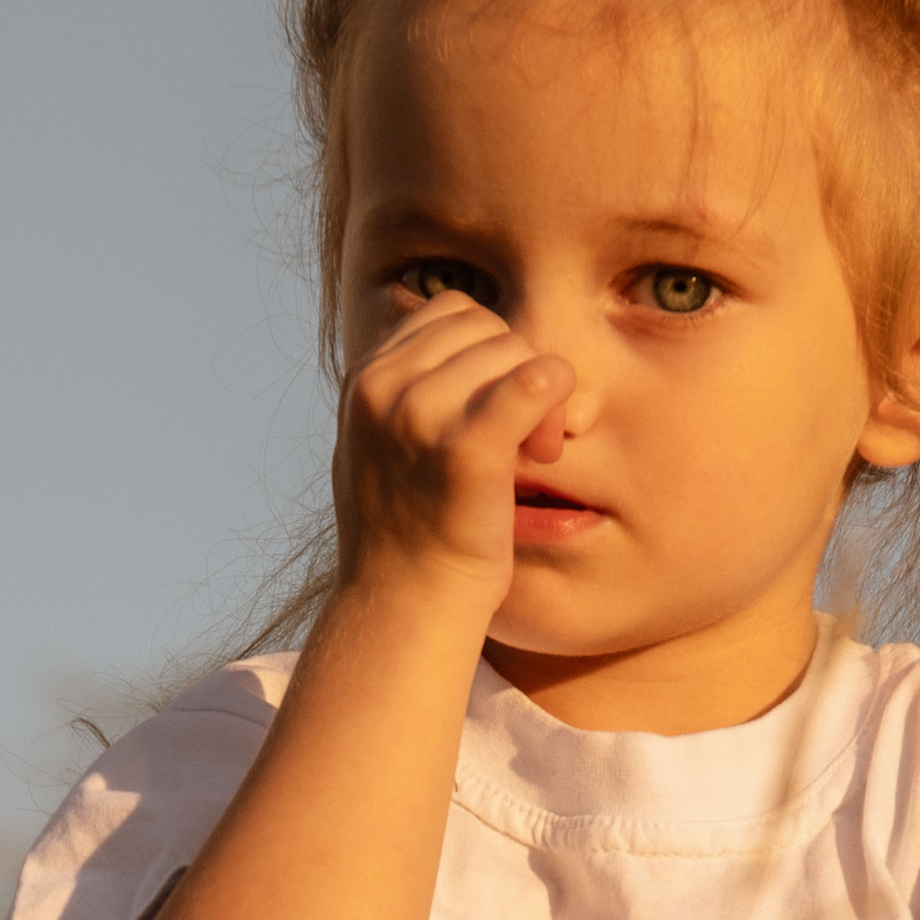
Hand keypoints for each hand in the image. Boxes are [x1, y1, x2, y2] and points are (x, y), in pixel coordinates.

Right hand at [333, 289, 574, 609]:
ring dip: (539, 397)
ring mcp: (421, 414)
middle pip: (488, 327)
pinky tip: (545, 443)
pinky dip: (555, 397)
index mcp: (364, 380)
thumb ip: (398, 392)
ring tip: (530, 457)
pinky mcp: (467, 448)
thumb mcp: (374, 448)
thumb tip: (428, 335)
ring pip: (516, 350)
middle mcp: (384, 388)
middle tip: (521, 440)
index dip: (486, 353)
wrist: (403, 608)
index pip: (450, 312)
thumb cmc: (403, 536)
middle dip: (516, 371)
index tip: (490, 411)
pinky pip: (536, 380)